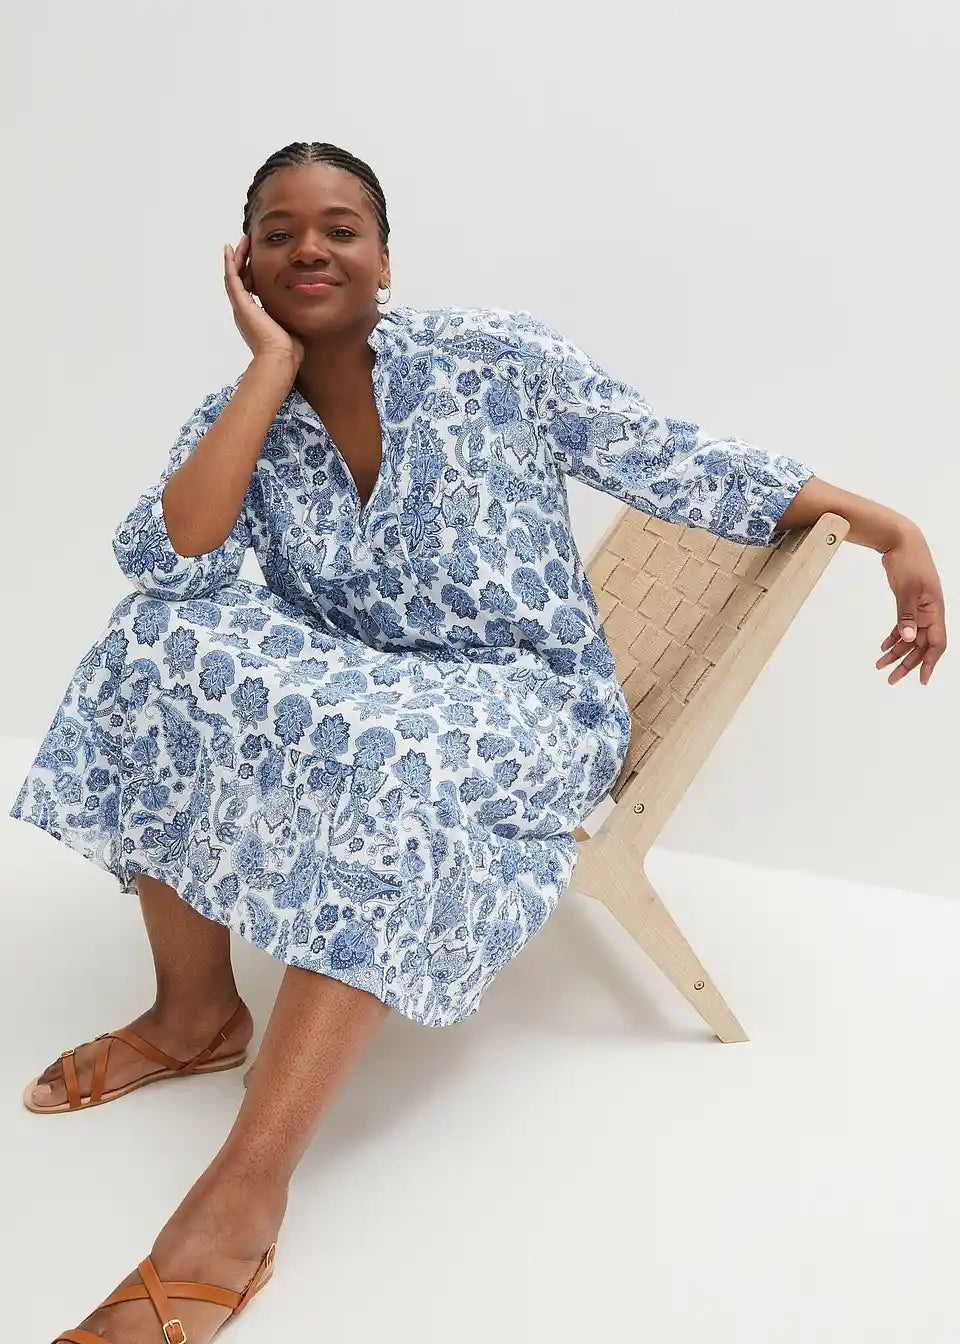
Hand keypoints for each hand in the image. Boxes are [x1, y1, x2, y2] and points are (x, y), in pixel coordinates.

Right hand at [223, 234, 304, 367]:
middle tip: (246, 243)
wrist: (280, 359)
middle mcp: (244, 311)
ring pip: (234, 275)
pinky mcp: (241, 304)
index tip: (255, 258)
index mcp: (254, 316)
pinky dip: (230, 263)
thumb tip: (302, 305)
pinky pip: (232, 278)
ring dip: (236, 257)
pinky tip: (230, 249)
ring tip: (241, 241)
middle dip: (242, 260)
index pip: (249, 287)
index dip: (250, 271)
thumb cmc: (288, 349)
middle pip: (239, 279)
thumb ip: (290, 313)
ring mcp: (241, 307)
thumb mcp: (289, 324)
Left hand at [877, 525, 946, 684]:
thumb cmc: (909, 561)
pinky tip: (883, 647)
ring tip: (880, 665)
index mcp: (935, 610)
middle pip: (921, 645)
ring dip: (897, 652)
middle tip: (891, 678)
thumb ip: (907, 614)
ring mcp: (919, 609)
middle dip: (907, 663)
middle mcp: (929, 612)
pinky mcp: (908, 603)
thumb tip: (908, 638)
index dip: (930, 662)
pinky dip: (894, 637)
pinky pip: (903, 626)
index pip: (937, 643)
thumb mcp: (907, 589)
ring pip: (910, 637)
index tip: (922, 679)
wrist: (901, 541)